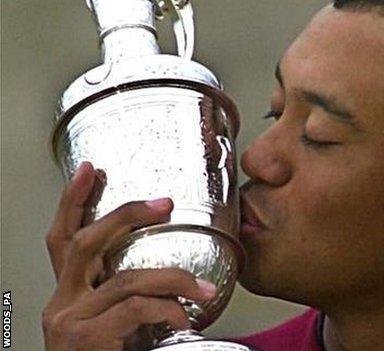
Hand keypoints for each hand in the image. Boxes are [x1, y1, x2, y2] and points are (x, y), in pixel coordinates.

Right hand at [42, 162, 215, 350]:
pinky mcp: (85, 340)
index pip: (63, 239)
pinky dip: (166, 308)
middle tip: (163, 203)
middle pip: (85, 243)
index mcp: (69, 294)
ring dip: (172, 277)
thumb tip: (171, 277)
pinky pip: (135, 309)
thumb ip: (128, 297)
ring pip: (124, 278)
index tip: (89, 170)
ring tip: (202, 288)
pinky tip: (183, 317)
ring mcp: (70, 322)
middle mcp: (62, 303)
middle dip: (126, 216)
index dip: (74, 202)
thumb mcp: (114, 323)